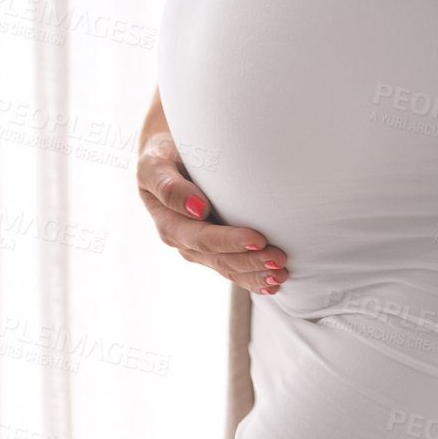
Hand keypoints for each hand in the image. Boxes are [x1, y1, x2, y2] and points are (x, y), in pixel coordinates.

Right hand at [136, 132, 288, 294]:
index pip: (202, 237)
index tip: (258, 239)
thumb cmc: (164, 154)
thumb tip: (197, 208)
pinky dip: (251, 278)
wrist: (166, 156)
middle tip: (279, 259)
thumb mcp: (155, 164)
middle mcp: (183, 239)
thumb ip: (169, 186)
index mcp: (169, 222)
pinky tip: (272, 284)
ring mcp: (197, 247)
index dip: (230, 241)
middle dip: (250, 261)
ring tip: (281, 274)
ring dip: (255, 274)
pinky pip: (230, 268)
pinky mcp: (211, 247)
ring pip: (227, 268)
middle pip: (218, 258)